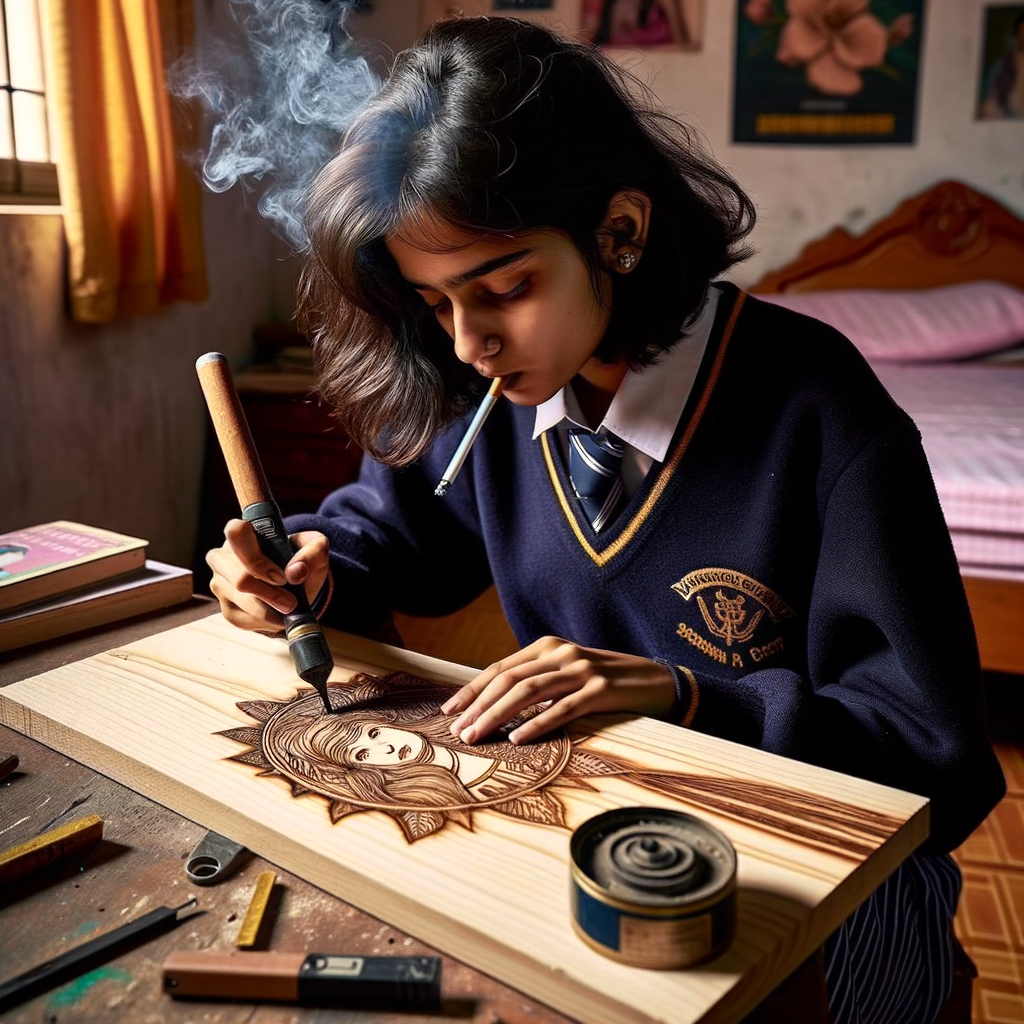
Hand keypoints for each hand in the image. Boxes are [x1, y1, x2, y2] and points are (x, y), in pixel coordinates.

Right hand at [205, 519, 329, 633]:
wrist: (295, 583)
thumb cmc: (300, 559)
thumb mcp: (316, 549)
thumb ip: (311, 553)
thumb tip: (295, 572)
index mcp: (242, 533)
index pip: (236, 533)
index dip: (258, 559)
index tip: (281, 577)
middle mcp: (222, 556)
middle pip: (240, 578)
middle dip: (270, 594)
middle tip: (291, 603)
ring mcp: (219, 582)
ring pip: (241, 601)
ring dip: (269, 610)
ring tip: (288, 609)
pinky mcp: (225, 606)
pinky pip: (241, 619)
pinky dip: (263, 622)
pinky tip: (276, 615)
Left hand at [440, 636, 675, 744]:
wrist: (658, 681)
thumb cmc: (606, 683)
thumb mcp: (567, 674)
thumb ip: (537, 681)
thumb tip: (493, 706)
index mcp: (548, 647)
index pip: (500, 668)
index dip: (472, 690)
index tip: (449, 711)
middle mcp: (562, 653)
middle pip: (509, 679)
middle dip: (479, 706)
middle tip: (459, 732)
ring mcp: (582, 670)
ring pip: (529, 692)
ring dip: (498, 716)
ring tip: (478, 737)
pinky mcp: (602, 690)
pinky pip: (563, 708)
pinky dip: (537, 724)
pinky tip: (518, 739)